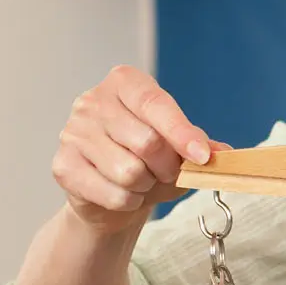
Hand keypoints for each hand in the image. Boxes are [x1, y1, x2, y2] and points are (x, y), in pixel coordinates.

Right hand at [52, 66, 218, 234]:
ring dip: (147, 186)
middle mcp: (93, 101)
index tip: (202, 156)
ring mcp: (72, 132)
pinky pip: (113, 194)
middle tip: (168, 172)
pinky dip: (129, 201)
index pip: (156, 104)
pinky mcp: (62, 166)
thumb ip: (202, 145)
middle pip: (147, 142)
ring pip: (130, 172)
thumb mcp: (180, 147)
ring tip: (142, 181)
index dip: (182, 133)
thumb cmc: (150, 160)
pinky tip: (123, 193)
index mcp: (125, 83)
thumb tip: (222, 153)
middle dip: (168, 167)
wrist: (111, 193)